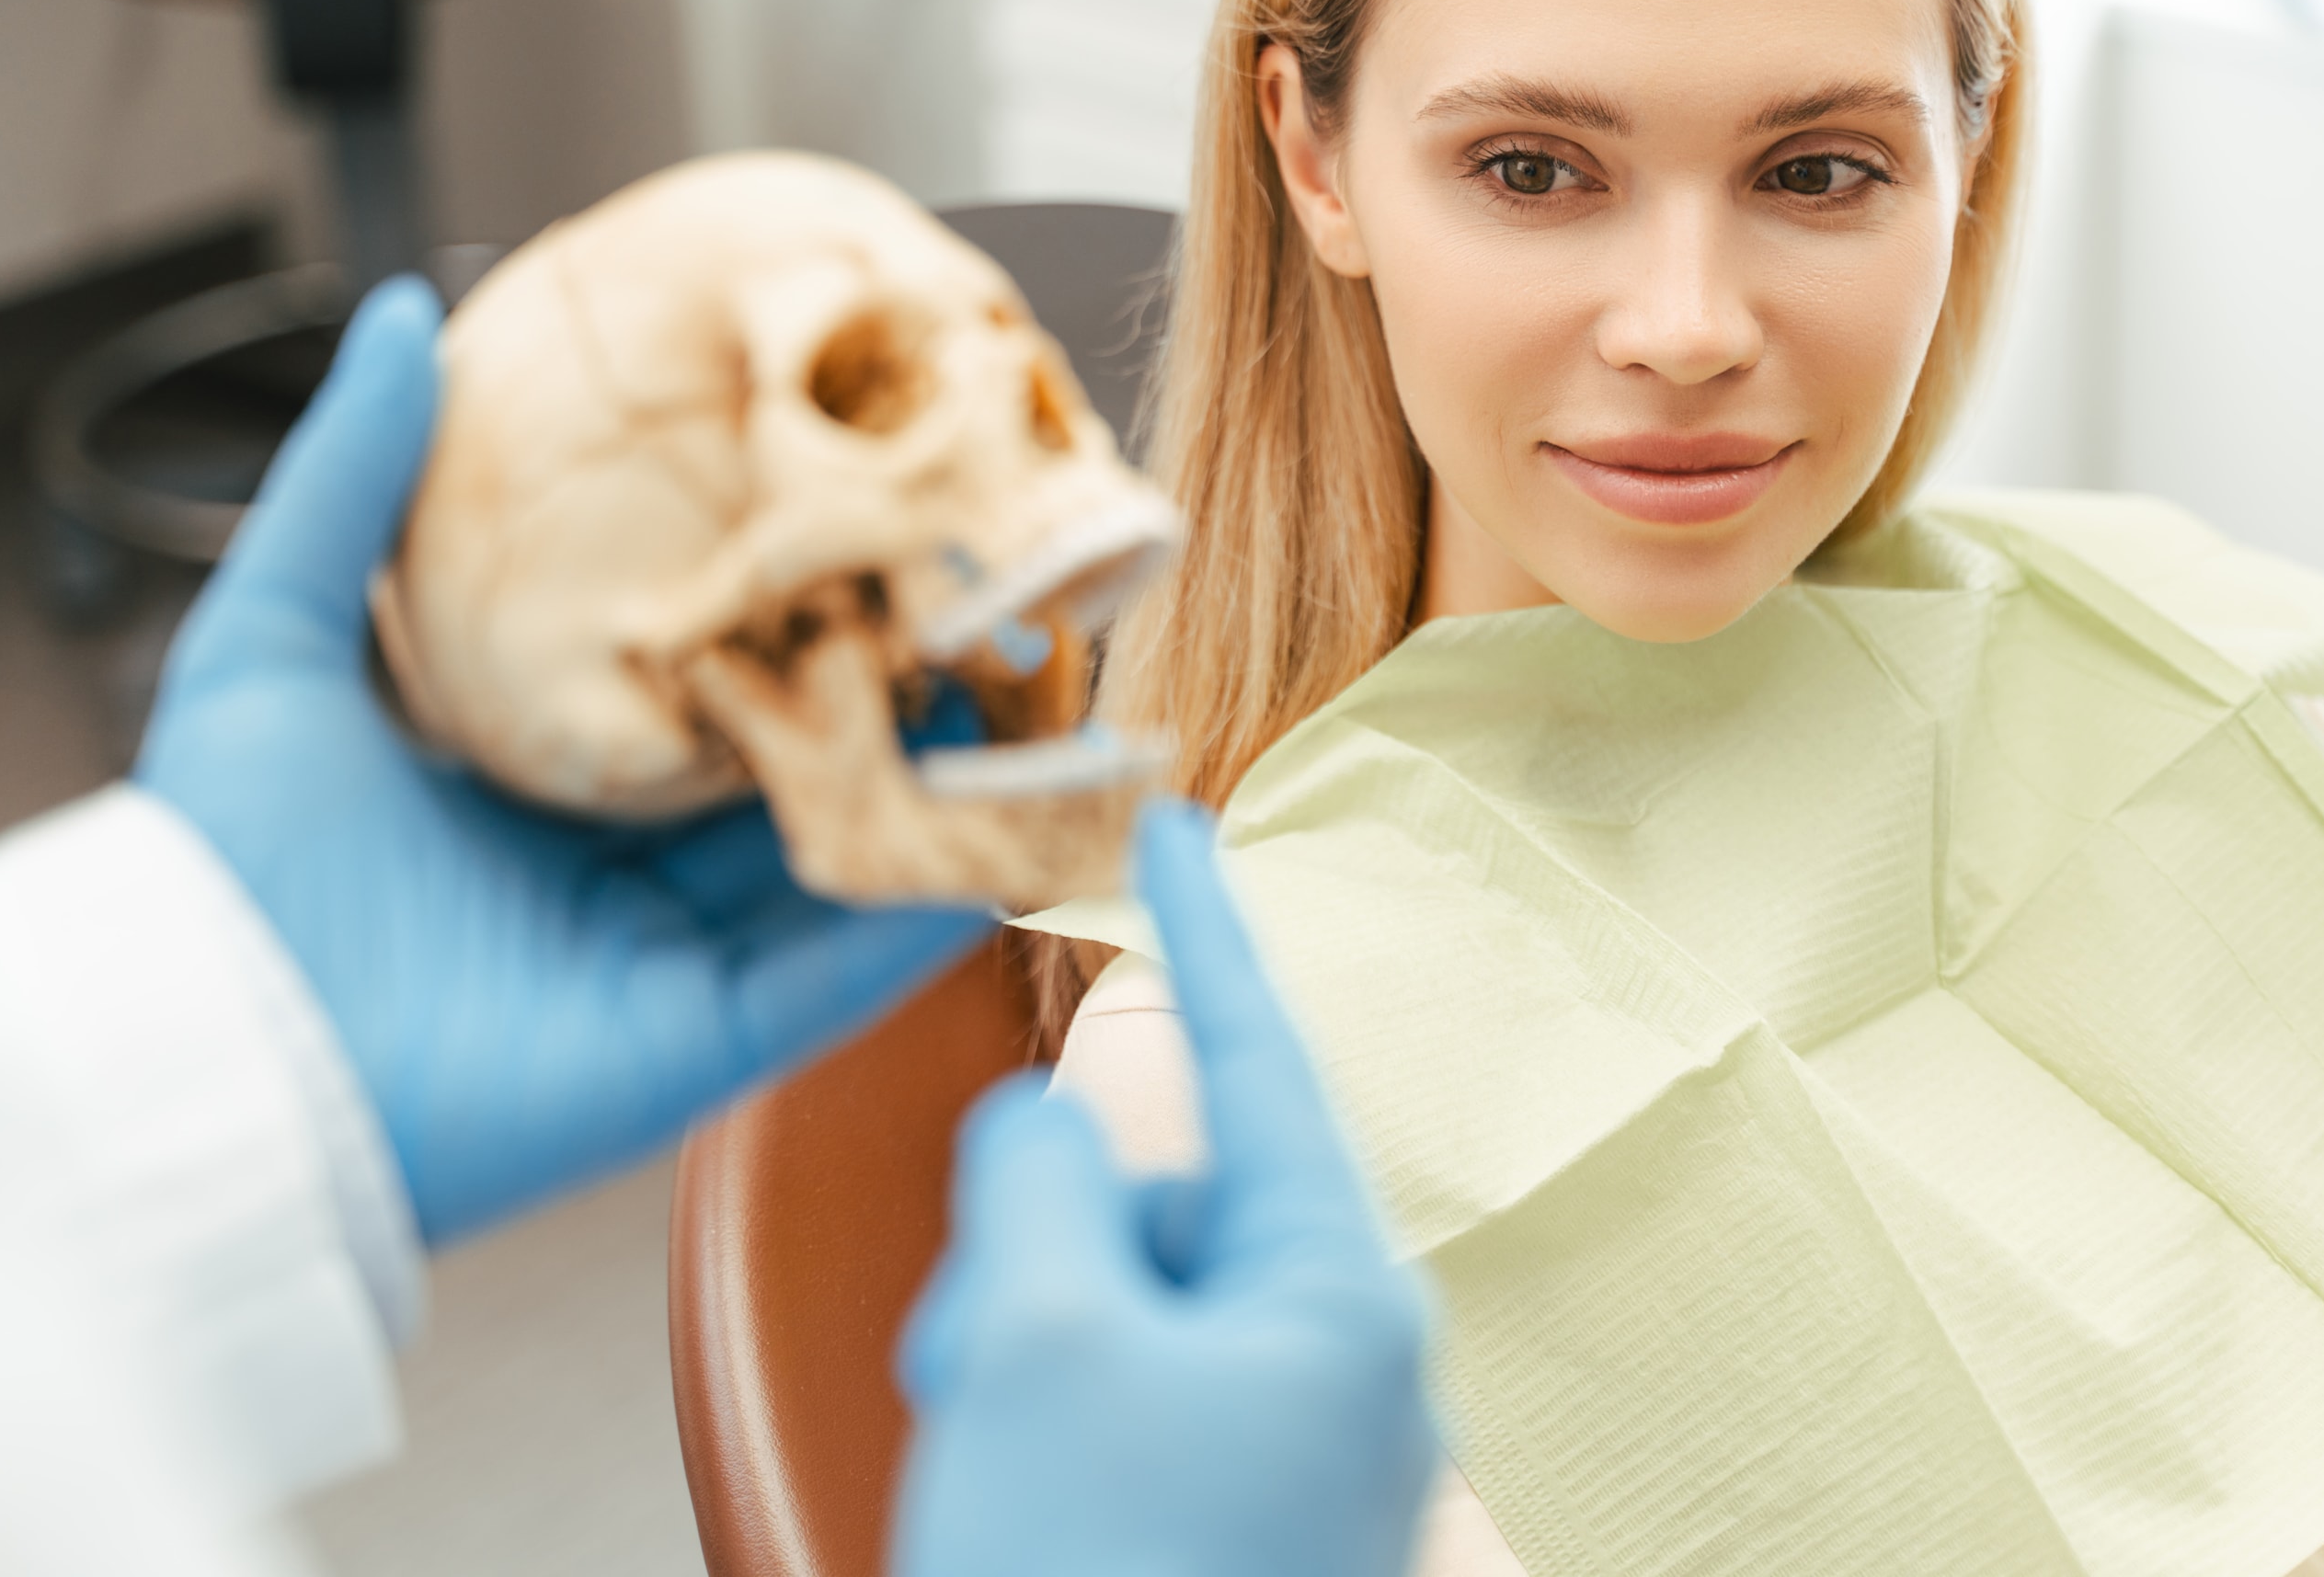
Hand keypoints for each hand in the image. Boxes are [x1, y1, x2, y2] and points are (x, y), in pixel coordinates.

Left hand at [136, 279, 991, 1244]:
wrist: (203, 1047)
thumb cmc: (223, 858)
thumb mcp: (278, 632)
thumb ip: (351, 475)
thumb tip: (401, 309)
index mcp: (543, 783)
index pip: (703, 680)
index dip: (783, 606)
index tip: (854, 522)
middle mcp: (626, 872)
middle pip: (797, 764)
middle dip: (889, 689)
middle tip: (971, 593)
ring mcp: (680, 959)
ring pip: (846, 854)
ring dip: (941, 783)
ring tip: (1025, 688)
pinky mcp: (710, 1041)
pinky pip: (845, 966)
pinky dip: (929, 899)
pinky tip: (1001, 823)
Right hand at [894, 800, 1436, 1576]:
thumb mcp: (1032, 1337)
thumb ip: (1040, 1179)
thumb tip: (1054, 1134)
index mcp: (1338, 1297)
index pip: (1257, 1059)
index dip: (1200, 930)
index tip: (1169, 818)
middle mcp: (1342, 1365)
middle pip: (1168, 1200)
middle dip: (1049, 1245)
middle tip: (982, 1351)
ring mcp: (1296, 1452)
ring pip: (1127, 1303)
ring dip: (1029, 1342)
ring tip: (992, 1455)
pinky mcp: (1239, 1520)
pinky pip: (1128, 1395)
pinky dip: (1048, 1408)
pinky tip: (1007, 1493)